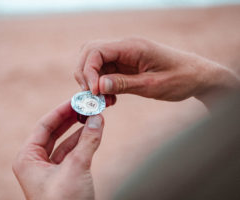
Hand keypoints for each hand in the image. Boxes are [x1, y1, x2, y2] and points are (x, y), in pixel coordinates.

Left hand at [12, 101, 104, 199]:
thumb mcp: (77, 168)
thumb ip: (88, 141)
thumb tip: (98, 118)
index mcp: (27, 158)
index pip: (44, 126)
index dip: (61, 111)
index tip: (76, 99)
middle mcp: (35, 162)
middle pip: (54, 132)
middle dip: (71, 118)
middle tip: (86, 105)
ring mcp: (49, 169)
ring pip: (65, 142)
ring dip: (80, 129)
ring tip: (94, 115)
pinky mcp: (63, 176)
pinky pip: (72, 153)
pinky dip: (83, 142)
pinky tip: (93, 132)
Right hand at [74, 37, 239, 106]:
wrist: (197, 76)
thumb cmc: (180, 78)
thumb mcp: (152, 85)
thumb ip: (124, 84)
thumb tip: (98, 86)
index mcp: (132, 47)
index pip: (96, 50)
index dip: (88, 71)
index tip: (94, 92)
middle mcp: (125, 48)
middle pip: (89, 53)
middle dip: (85, 74)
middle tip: (92, 96)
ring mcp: (124, 56)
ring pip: (95, 63)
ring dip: (92, 82)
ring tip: (103, 101)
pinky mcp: (126, 66)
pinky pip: (105, 72)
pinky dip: (102, 86)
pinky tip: (110, 99)